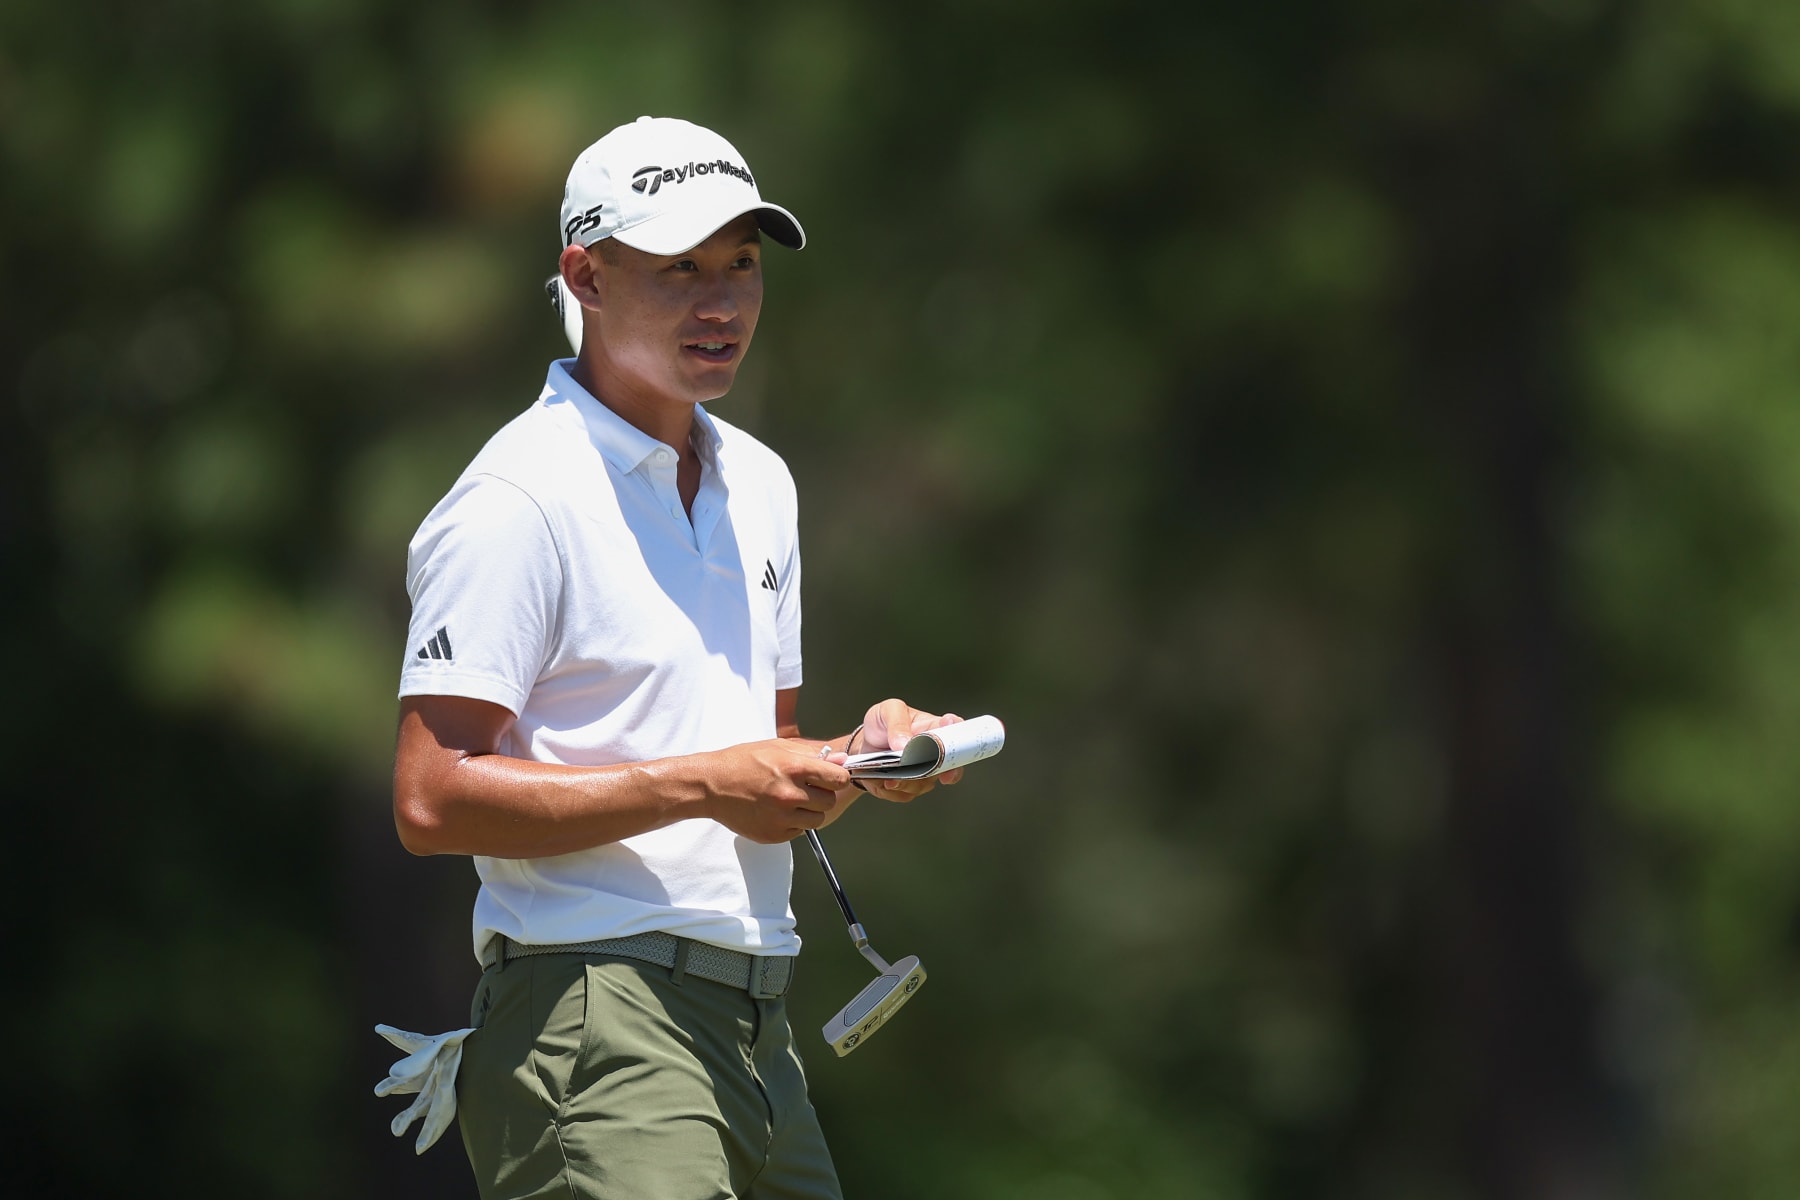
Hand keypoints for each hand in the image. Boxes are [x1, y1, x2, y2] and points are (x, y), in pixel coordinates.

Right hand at [700, 738, 851, 842]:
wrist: (711, 785)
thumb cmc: (742, 762)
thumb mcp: (777, 747)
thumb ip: (812, 754)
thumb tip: (841, 761)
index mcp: (794, 768)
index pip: (839, 779)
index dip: (837, 777)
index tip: (830, 777)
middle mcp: (790, 795)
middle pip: (830, 801)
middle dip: (822, 794)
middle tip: (805, 788)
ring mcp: (781, 818)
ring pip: (817, 820)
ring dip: (809, 811)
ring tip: (790, 800)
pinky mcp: (773, 835)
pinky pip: (799, 831)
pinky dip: (793, 823)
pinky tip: (776, 810)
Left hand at [853, 698, 963, 801]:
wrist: (863, 744)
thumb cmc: (881, 723)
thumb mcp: (887, 711)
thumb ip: (897, 723)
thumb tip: (905, 744)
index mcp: (933, 728)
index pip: (956, 730)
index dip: (960, 736)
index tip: (950, 740)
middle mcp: (933, 753)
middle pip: (947, 766)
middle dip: (933, 771)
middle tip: (915, 769)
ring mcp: (924, 772)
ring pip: (924, 784)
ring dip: (905, 782)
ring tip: (888, 777)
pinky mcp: (909, 787)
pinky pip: (905, 794)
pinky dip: (891, 790)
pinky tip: (881, 781)